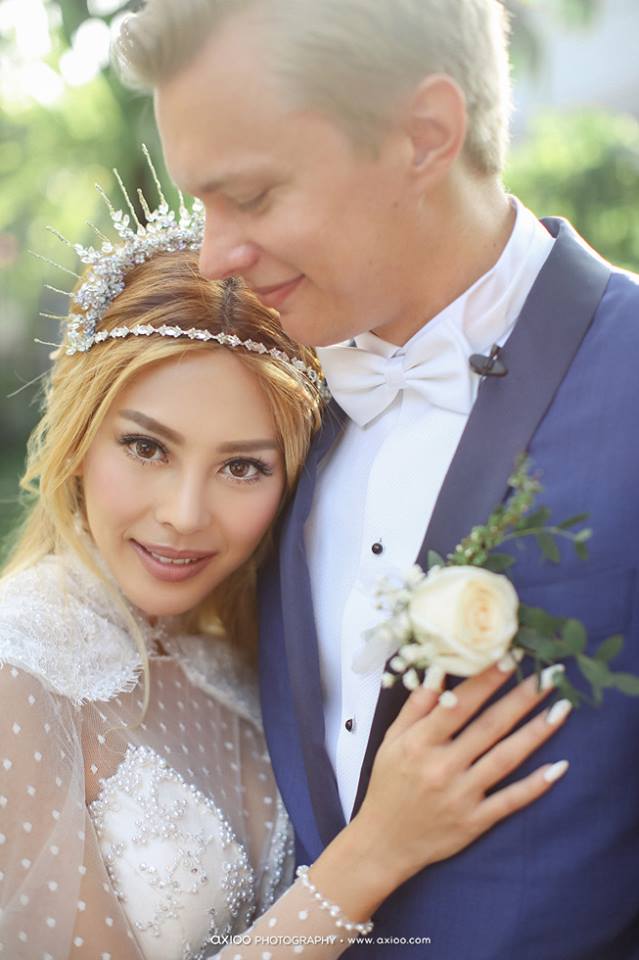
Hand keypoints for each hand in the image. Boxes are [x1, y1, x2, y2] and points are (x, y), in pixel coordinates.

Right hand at [350, 662, 569, 897]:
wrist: (384, 842)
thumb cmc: (388, 784)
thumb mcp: (391, 740)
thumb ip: (416, 706)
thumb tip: (438, 671)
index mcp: (420, 743)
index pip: (458, 705)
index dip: (485, 680)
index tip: (509, 657)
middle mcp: (443, 767)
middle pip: (489, 726)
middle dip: (522, 698)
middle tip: (549, 675)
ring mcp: (462, 796)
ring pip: (506, 758)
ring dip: (537, 732)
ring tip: (562, 708)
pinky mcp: (475, 822)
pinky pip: (510, 801)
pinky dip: (536, 785)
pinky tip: (560, 767)